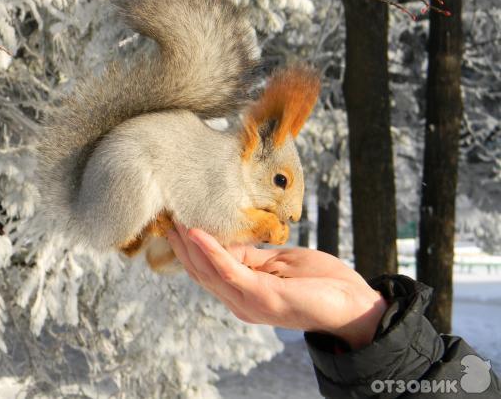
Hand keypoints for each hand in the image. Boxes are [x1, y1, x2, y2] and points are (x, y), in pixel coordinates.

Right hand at [167, 225, 387, 349]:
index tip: (177, 221)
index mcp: (244, 293)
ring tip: (176, 220)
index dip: (191, 246)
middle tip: (166, 217)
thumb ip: (253, 257)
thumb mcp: (280, 263)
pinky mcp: (260, 296)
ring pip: (208, 272)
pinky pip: (228, 271)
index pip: (208, 270)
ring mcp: (248, 301)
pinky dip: (211, 251)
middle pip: (201, 272)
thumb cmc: (321, 282)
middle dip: (181, 246)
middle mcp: (239, 301)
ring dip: (190, 245)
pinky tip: (197, 233)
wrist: (353, 303)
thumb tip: (228, 241)